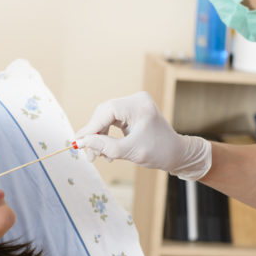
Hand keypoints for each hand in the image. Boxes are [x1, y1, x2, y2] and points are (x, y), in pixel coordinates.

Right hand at [75, 92, 211, 180]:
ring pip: (106, 117)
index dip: (91, 127)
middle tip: (89, 155)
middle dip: (94, 134)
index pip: (108, 111)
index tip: (78, 142)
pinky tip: (106, 150)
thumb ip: (105, 146)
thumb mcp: (131, 151)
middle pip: (104, 113)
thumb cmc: (159, 153)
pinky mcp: (132, 111)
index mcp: (140, 106)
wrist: (177, 154)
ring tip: (98, 155)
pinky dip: (106, 134)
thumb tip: (81, 142)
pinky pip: (112, 120)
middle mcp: (136, 100)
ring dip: (99, 136)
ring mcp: (134, 104)